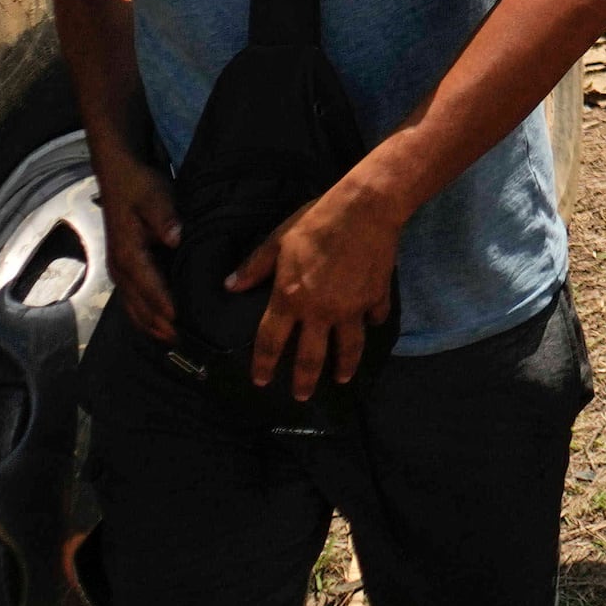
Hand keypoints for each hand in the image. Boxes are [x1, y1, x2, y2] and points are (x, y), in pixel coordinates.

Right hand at [91, 138, 181, 341]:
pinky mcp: (121, 267)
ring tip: (168, 340)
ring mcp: (117, 269)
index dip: (162, 304)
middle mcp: (119, 266)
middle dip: (156, 323)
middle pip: (137, 303)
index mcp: (128, 252)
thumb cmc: (139, 187)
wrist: (118, 176)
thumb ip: (165, 218)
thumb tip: (175, 238)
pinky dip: (140, 314)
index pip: (148, 284)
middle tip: (178, 341)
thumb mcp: (154, 196)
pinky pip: (129, 298)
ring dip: (147, 324)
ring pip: (131, 305)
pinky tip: (154, 324)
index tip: (177, 321)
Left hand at [238, 172, 404, 397]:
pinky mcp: (375, 298)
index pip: (271, 341)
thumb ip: (255, 267)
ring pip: (348, 349)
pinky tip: (373, 325)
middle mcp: (320, 312)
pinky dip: (373, 323)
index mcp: (290, 298)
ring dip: (344, 366)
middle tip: (302, 397)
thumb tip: (230, 287)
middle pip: (311, 358)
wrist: (365, 208)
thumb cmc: (317, 220)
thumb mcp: (278, 239)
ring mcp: (351, 309)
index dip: (264, 364)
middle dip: (305, 382)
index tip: (261, 380)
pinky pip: (375, 318)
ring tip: (342, 378)